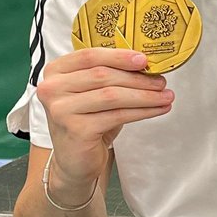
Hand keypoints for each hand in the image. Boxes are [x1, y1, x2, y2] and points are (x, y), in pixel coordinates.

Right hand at [36, 48, 174, 186]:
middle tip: (160, 81)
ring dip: (144, 95)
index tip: (143, 59)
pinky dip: (142, 111)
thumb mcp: (92, 93)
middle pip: (102, 75)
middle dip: (137, 78)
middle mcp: (52, 89)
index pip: (89, 56)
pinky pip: (117, 115)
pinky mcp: (76, 130)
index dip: (119, 56)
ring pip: (112, 95)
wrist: (74, 161)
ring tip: (165, 96)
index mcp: (55, 71)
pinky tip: (156, 110)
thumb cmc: (86, 122)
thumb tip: (144, 65)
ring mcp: (62, 110)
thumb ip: (108, 75)